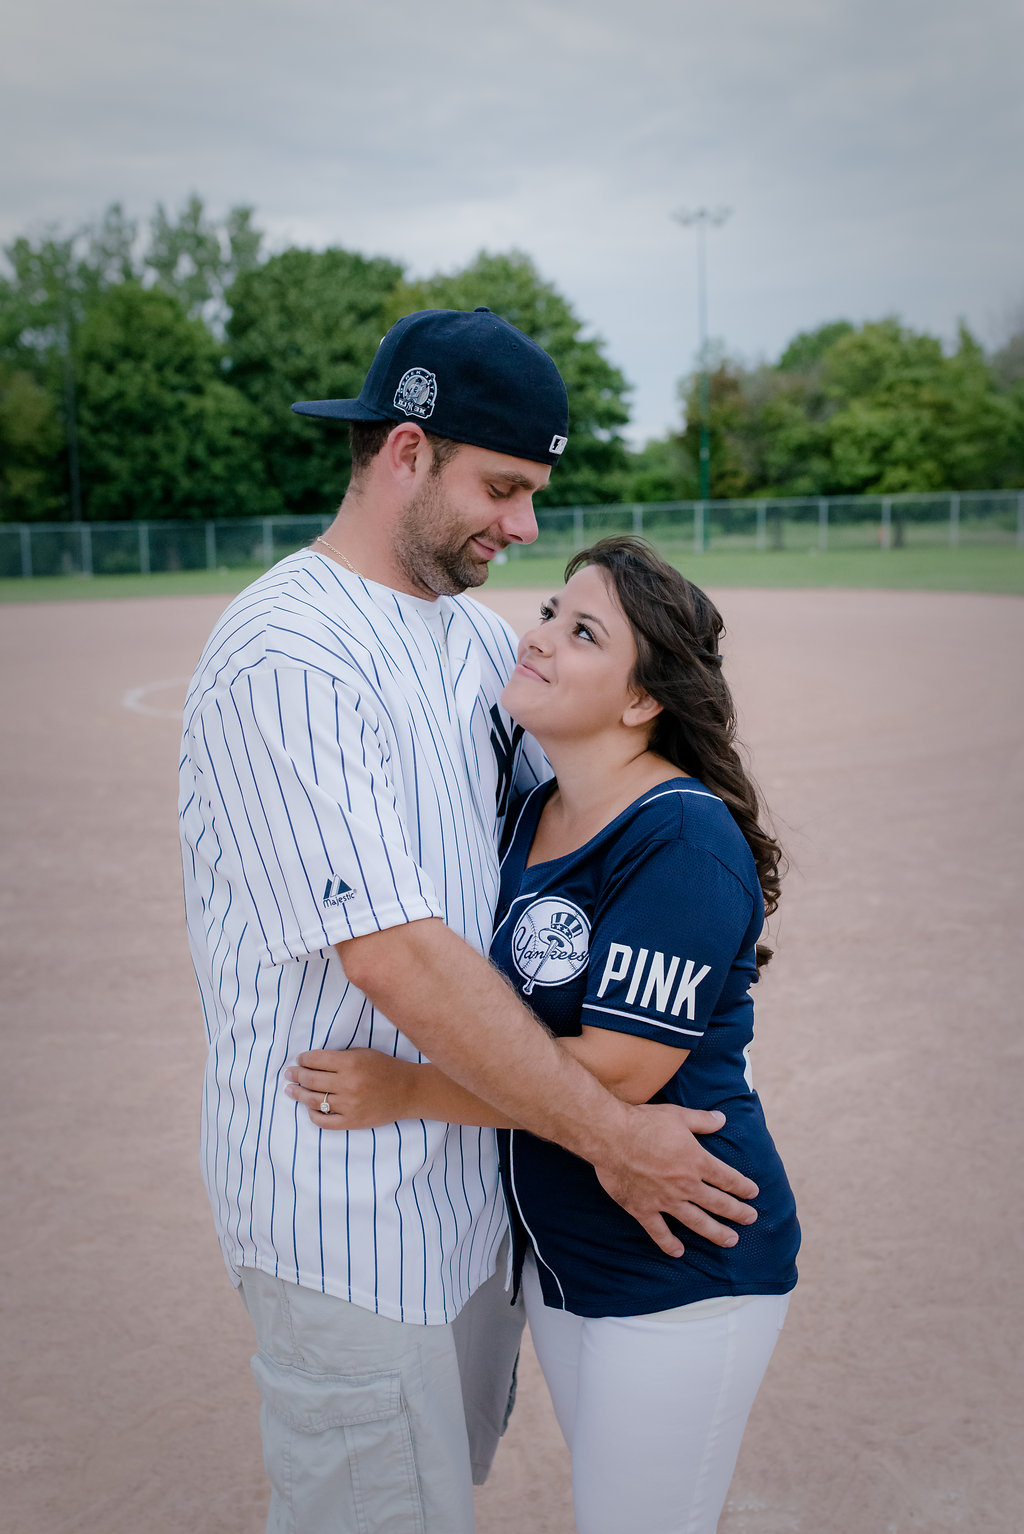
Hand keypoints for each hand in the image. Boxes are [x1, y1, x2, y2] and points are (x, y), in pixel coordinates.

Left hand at [284, 1048, 416, 1129]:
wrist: (408, 1091)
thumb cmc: (385, 1068)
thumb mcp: (363, 1054)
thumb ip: (339, 1057)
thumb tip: (312, 1062)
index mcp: (350, 1063)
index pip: (316, 1060)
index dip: (303, 1059)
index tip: (299, 1060)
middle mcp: (347, 1084)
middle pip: (310, 1080)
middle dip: (296, 1075)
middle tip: (289, 1074)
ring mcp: (349, 1105)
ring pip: (313, 1101)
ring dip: (298, 1094)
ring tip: (291, 1090)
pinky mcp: (351, 1122)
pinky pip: (323, 1121)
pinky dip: (312, 1115)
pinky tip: (309, 1108)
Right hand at [593, 1102, 758, 1257]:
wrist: (611, 1136)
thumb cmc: (644, 1122)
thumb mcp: (678, 1115)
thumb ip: (702, 1120)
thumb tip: (722, 1118)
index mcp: (696, 1161)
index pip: (727, 1178)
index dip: (742, 1187)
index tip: (753, 1194)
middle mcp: (685, 1184)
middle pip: (718, 1203)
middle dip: (738, 1212)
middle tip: (750, 1219)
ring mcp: (665, 1200)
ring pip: (697, 1222)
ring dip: (716, 1232)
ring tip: (731, 1240)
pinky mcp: (644, 1209)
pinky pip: (659, 1232)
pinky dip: (669, 1243)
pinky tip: (679, 1251)